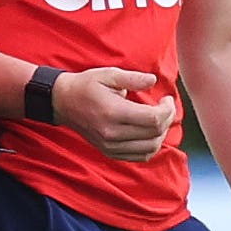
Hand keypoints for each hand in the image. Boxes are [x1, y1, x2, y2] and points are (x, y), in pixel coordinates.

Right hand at [54, 64, 180, 163]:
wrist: (62, 102)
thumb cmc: (87, 86)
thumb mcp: (109, 74)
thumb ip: (133, 78)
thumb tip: (153, 80)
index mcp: (113, 113)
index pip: (153, 119)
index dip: (168, 109)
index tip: (166, 99)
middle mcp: (111, 133)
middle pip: (155, 134)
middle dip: (168, 119)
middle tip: (165, 106)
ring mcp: (110, 146)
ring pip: (150, 148)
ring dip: (161, 133)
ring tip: (158, 118)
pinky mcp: (109, 152)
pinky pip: (140, 156)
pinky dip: (151, 146)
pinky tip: (150, 132)